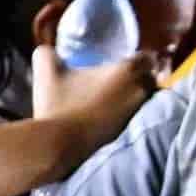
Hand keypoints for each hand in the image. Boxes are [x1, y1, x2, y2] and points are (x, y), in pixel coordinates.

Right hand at [30, 46, 159, 148]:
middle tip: (120, 75)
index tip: (127, 57)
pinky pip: (136, 115)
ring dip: (133, 94)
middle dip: (139, 76)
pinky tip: (109, 111)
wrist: (62, 143)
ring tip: (114, 93)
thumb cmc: (59, 102)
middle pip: (149, 79)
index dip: (138, 57)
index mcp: (127, 70)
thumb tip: (49, 51)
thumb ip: (48, 53)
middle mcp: (140, 91)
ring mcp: (137, 114)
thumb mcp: (46, 68)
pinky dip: (128, 111)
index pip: (148, 58)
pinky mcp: (130, 132)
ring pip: (144, 98)